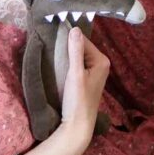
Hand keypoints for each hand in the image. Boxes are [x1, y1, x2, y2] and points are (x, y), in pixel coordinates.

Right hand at [21, 28, 111, 154]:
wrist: (77, 126)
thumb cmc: (77, 100)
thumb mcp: (75, 74)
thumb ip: (75, 51)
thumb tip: (74, 28)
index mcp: (102, 60)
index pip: (83, 41)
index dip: (69, 38)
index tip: (54, 32)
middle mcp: (101, 64)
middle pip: (81, 48)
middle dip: (68, 46)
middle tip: (51, 40)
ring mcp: (94, 73)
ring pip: (78, 56)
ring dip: (67, 55)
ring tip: (53, 50)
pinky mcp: (86, 80)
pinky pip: (77, 65)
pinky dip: (68, 63)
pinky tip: (58, 64)